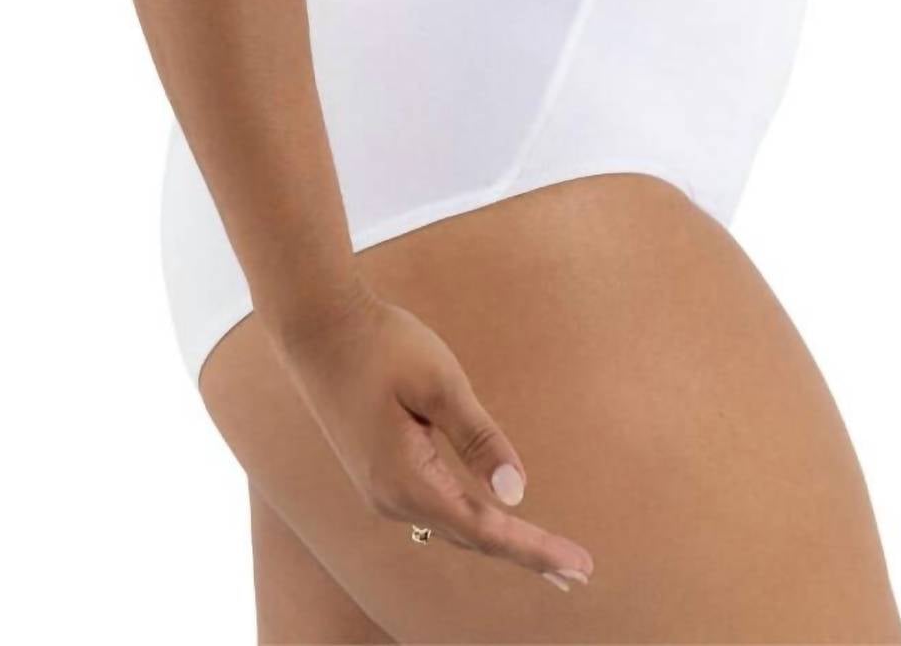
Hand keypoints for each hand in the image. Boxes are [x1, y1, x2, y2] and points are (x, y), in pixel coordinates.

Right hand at [272, 283, 594, 589]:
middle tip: (578, 573)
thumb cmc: (383, 346)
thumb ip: (478, 439)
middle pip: (472, 538)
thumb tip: (516, 493)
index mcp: (408, 480)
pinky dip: (472, 524)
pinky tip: (491, 523)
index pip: (485, 529)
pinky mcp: (381, 473)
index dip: (535, 549)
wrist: (320, 328)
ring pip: (452, 527)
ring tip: (547, 559)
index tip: (580, 566)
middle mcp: (392, 498)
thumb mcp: (440, 384)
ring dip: (501, 543)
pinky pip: (436, 510)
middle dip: (526, 554)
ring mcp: (382, 489)